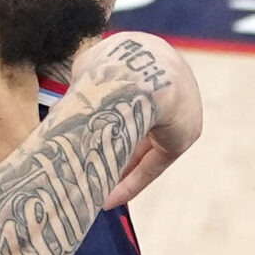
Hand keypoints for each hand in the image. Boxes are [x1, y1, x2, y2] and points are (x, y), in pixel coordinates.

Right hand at [69, 32, 201, 207]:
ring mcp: (181, 106)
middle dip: (111, 147)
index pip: (125, 95)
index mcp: (148, 56)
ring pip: (145, 144)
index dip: (103, 118)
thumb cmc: (107, 65)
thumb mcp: (86, 67)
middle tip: (88, 168)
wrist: (138, 73)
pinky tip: (108, 199)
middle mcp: (169, 79)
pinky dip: (133, 180)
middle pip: (136, 122)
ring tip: (91, 188)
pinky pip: (156, 161)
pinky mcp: (186, 133)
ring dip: (119, 167)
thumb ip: (82, 84)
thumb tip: (69, 105)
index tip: (85, 138)